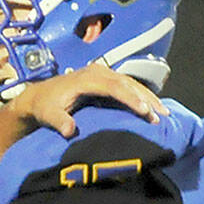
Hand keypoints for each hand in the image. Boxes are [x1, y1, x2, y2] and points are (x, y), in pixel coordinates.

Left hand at [0, 65, 166, 186]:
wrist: (39, 96)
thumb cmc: (44, 107)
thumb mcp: (47, 114)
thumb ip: (58, 121)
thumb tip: (70, 130)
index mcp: (86, 79)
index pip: (114, 87)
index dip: (130, 98)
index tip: (145, 111)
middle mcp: (97, 73)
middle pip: (127, 83)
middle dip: (146, 99)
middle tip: (161, 116)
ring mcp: (103, 75)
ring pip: (131, 83)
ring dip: (148, 97)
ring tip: (164, 113)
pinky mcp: (106, 80)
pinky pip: (128, 86)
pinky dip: (142, 95)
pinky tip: (154, 108)